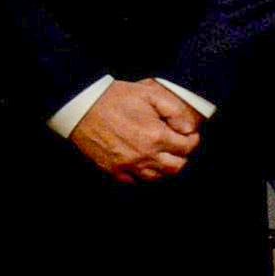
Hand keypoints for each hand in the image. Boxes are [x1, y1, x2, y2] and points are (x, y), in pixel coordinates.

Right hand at [69, 79, 202, 180]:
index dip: (193, 141)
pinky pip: (134, 181)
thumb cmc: (115, 98)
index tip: (190, 135)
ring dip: (164, 168)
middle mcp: (144, 155)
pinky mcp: (112, 170)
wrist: (81, 107)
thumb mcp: (150, 93)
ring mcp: (127, 165)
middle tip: (179, 146)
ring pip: (157, 177)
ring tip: (163, 155)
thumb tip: (189, 128)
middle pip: (176, 167)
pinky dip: (143, 175)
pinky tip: (144, 163)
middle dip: (182, 157)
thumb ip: (176, 111)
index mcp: (156, 136)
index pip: (187, 148)